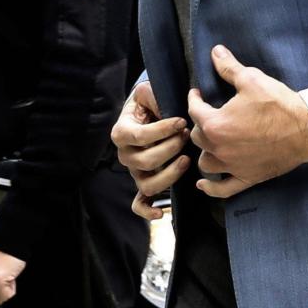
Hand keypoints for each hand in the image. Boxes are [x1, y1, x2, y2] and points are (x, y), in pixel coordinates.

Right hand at [112, 79, 190, 219]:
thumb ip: (151, 95)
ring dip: (169, 175)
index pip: (139, 137)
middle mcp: (125, 155)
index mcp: (121, 133)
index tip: (181, 121)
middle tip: (186, 136)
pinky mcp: (144, 183)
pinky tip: (162, 214)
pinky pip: (140, 204)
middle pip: (145, 161)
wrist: (147, 113)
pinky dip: (148, 212)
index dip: (162, 130)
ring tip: (186, 160)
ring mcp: (135, 172)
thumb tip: (162, 106)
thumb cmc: (149, 103)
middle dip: (170, 148)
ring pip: (147, 184)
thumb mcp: (147, 92)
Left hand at [189, 45, 307, 200]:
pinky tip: (203, 183)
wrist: (307, 129)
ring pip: (206, 163)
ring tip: (210, 143)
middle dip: (200, 124)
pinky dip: (211, 187)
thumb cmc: (279, 104)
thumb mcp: (252, 79)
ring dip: (205, 152)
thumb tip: (215, 52)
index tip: (197, 93)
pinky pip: (222, 189)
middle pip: (197, 137)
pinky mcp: (247, 178)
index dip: (194, 99)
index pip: (194, 110)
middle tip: (207, 116)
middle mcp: (219, 148)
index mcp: (215, 124)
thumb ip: (229, 68)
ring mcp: (232, 166)